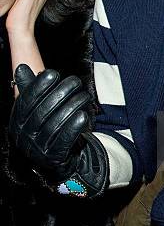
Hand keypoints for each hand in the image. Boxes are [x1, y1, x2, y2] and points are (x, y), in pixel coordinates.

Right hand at [9, 64, 108, 197]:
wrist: (57, 157)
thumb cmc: (47, 125)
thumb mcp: (37, 107)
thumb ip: (30, 88)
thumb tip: (21, 67)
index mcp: (16, 121)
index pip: (26, 101)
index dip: (39, 86)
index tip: (54, 73)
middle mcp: (23, 136)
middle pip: (42, 112)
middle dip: (60, 93)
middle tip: (76, 81)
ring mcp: (38, 149)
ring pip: (55, 125)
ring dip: (72, 107)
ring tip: (85, 95)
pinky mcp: (54, 158)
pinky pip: (64, 141)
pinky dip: (74, 127)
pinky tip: (84, 115)